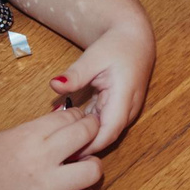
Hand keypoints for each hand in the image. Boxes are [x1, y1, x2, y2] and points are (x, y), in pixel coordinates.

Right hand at [0, 106, 103, 189]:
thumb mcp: (5, 137)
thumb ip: (35, 128)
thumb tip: (66, 116)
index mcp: (27, 137)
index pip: (69, 117)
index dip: (79, 117)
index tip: (79, 122)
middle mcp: (40, 161)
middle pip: (86, 136)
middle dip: (92, 133)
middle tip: (89, 140)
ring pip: (93, 171)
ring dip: (93, 168)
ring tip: (84, 171)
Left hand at [54, 24, 154, 152]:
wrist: (135, 38)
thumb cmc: (117, 45)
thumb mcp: (93, 57)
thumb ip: (75, 74)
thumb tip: (55, 85)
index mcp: (124, 98)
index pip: (108, 132)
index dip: (89, 145)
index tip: (67, 151)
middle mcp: (128, 109)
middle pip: (107, 137)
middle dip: (85, 146)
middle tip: (57, 151)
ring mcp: (126, 111)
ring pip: (106, 133)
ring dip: (86, 137)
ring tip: (60, 141)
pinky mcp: (119, 109)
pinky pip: (104, 124)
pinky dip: (88, 127)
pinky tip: (69, 127)